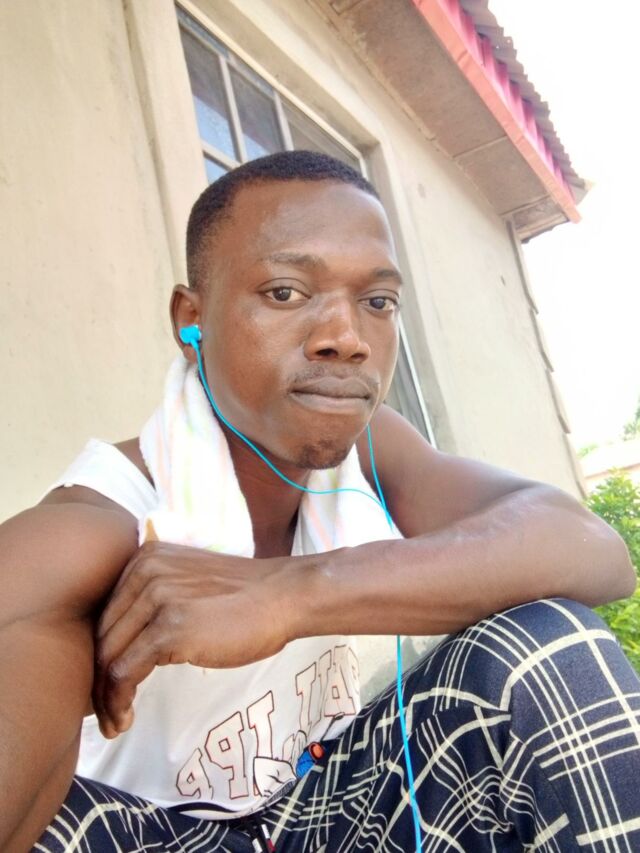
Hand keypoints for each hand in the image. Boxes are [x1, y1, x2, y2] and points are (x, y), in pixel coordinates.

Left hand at [93, 541, 294, 737]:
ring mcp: (156, 598)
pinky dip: (119, 700)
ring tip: (116, 722)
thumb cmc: (245, 599)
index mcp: (145, 558)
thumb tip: (125, 645)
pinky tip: (128, 717)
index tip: (108, 684)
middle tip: (108, 712)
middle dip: (99, 680)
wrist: (283, 596)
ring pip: (109, 657)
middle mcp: (144, 572)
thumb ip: (155, 599)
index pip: (106, 614)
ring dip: (106, 698)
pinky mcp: (169, 628)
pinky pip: (125, 672)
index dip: (102, 654)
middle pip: (102, 636)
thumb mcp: (188, 583)